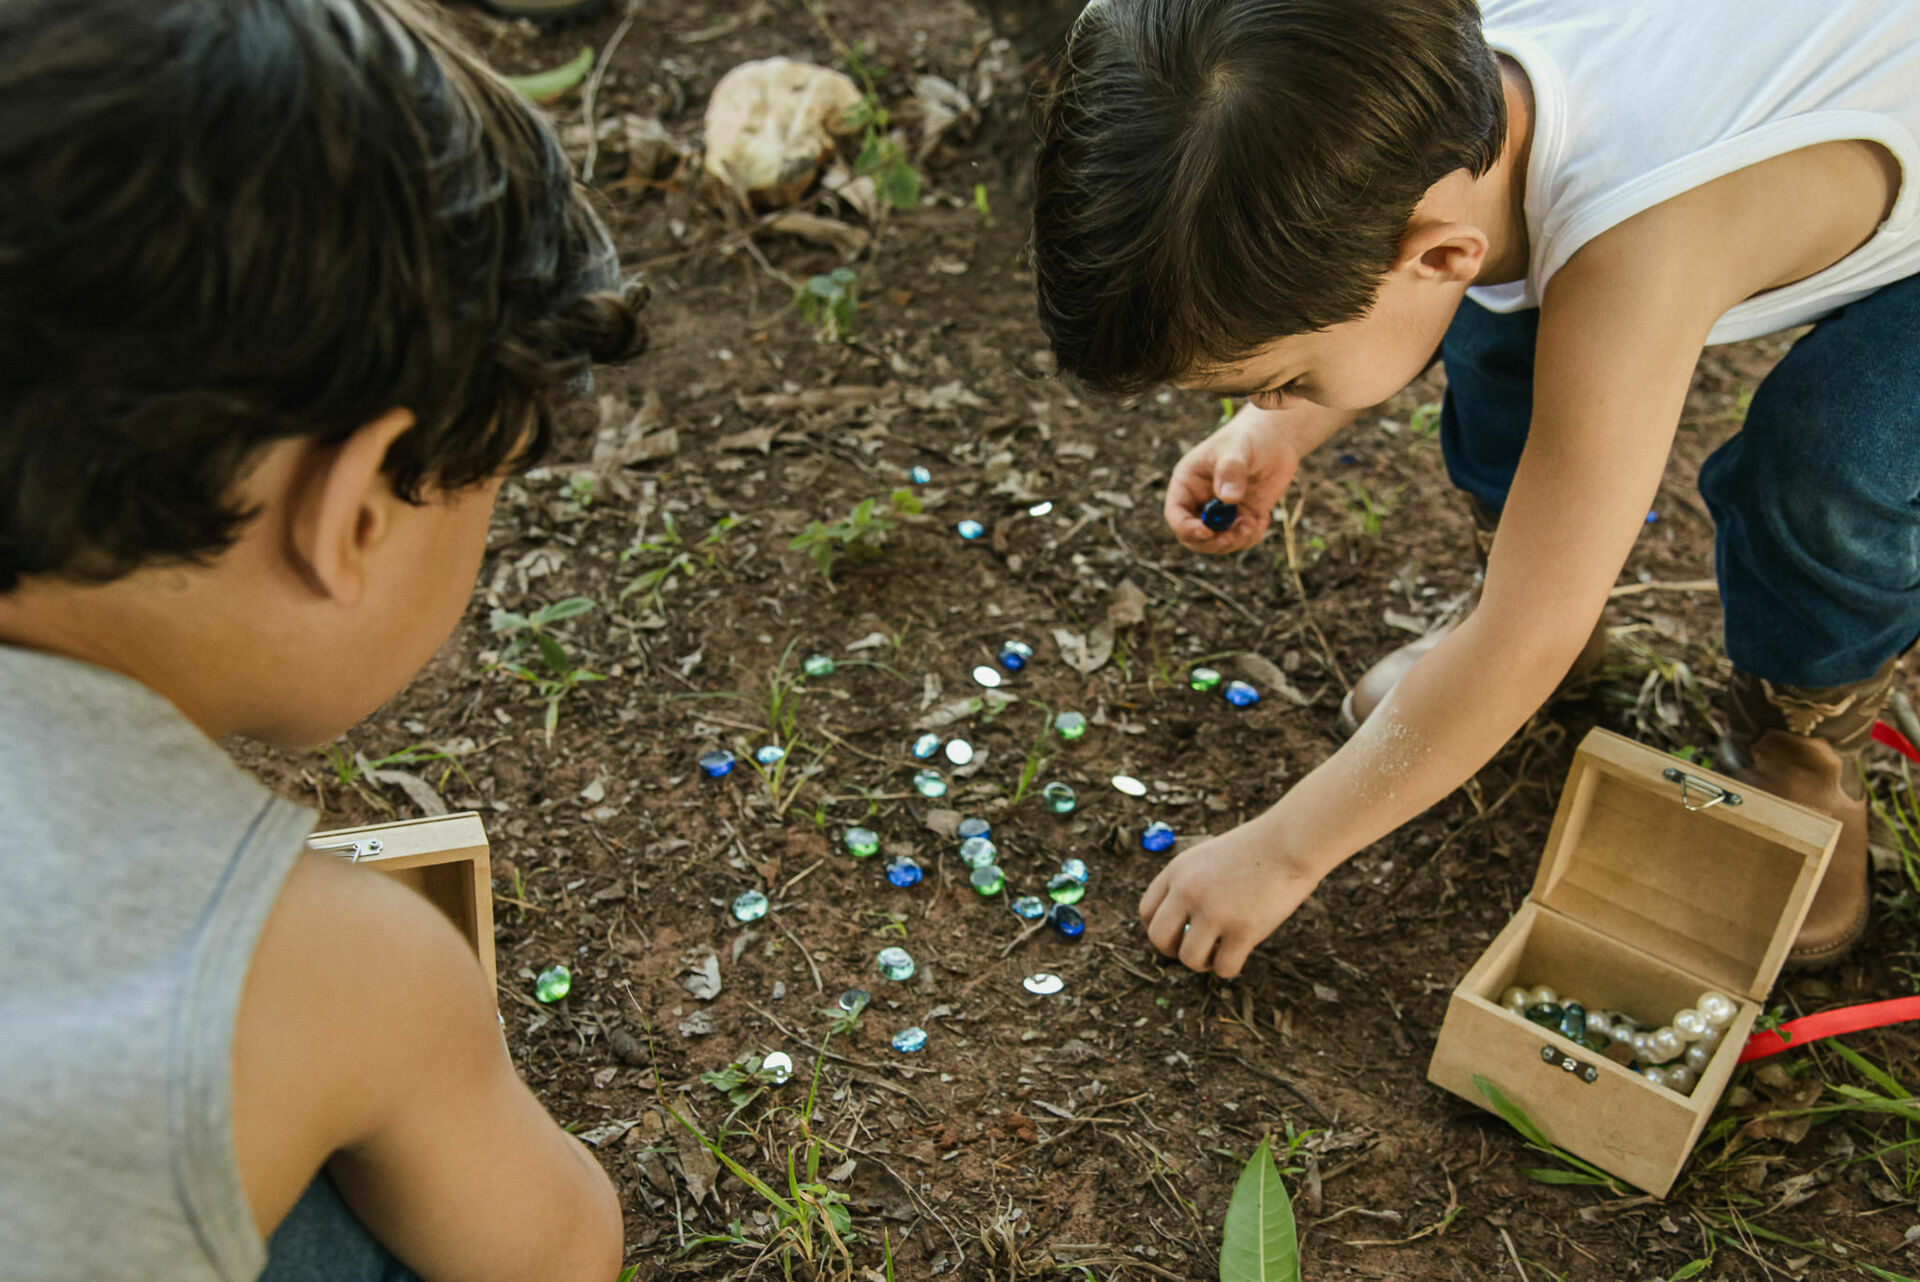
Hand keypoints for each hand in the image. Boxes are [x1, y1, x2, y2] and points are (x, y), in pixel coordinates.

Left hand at [1138, 818, 1325, 978]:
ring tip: (1219, 952)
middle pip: (1158, 938)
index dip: (1161, 928)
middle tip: (1196, 948)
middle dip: (1173, 951)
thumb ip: (1191, 885)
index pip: (1147, 912)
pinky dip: (1228, 967)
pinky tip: (1239, 952)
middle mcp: (1188, 891)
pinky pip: (1223, 968)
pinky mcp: (1243, 930)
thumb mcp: (1210, 857)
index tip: (1179, 932)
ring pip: (1188, 959)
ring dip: (1202, 963)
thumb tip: (1183, 927)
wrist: (1291, 841)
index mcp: (1177, 871)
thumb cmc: (1257, 848)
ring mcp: (1214, 912)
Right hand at [1163, 404, 1300, 552]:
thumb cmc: (1250, 435)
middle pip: (1193, 537)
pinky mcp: (1242, 518)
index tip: (1207, 532)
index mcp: (1187, 483)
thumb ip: (1231, 470)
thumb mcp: (1238, 448)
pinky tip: (1262, 518)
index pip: (1175, 514)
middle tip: (1233, 536)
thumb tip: (1228, 499)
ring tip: (1253, 523)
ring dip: (1235, 541)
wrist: (1277, 438)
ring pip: (1218, 543)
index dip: (1186, 528)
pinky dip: (1251, 537)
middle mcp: (1200, 501)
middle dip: (1212, 542)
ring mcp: (1222, 513)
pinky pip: (1241, 540)